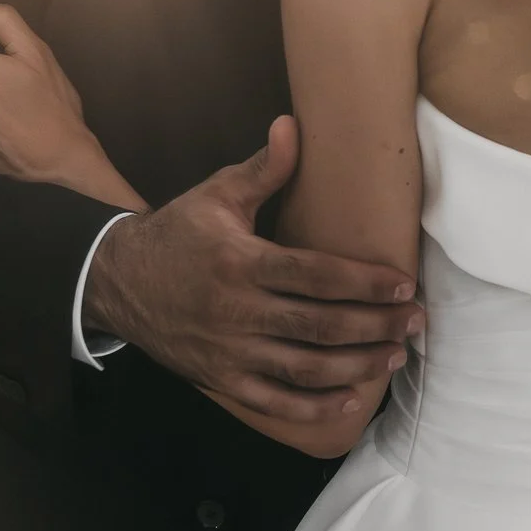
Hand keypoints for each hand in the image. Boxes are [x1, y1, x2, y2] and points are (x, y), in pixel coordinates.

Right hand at [85, 116, 423, 426]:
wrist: (117, 281)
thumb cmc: (176, 233)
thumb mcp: (216, 194)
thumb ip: (263, 167)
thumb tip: (293, 124)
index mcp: (241, 262)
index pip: (316, 275)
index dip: (364, 283)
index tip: (403, 284)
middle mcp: (236, 311)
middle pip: (320, 325)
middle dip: (375, 326)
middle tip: (414, 322)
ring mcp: (228, 351)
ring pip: (304, 367)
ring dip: (357, 365)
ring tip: (394, 355)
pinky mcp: (220, 379)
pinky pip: (274, 401)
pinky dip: (315, 406)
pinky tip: (350, 399)